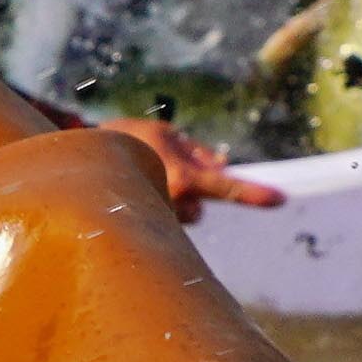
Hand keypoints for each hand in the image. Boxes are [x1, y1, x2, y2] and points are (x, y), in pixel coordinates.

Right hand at [95, 114, 281, 216]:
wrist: (80, 159)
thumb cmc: (124, 140)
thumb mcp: (167, 134)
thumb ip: (198, 152)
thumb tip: (221, 166)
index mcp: (184, 178)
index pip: (227, 187)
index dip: (253, 193)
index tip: (281, 199)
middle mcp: (175, 203)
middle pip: (202, 207)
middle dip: (191, 193)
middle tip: (165, 172)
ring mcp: (160, 218)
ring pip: (183, 215)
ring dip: (173, 200)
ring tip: (143, 180)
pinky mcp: (144, 227)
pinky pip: (162, 219)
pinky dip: (155, 206)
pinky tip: (133, 191)